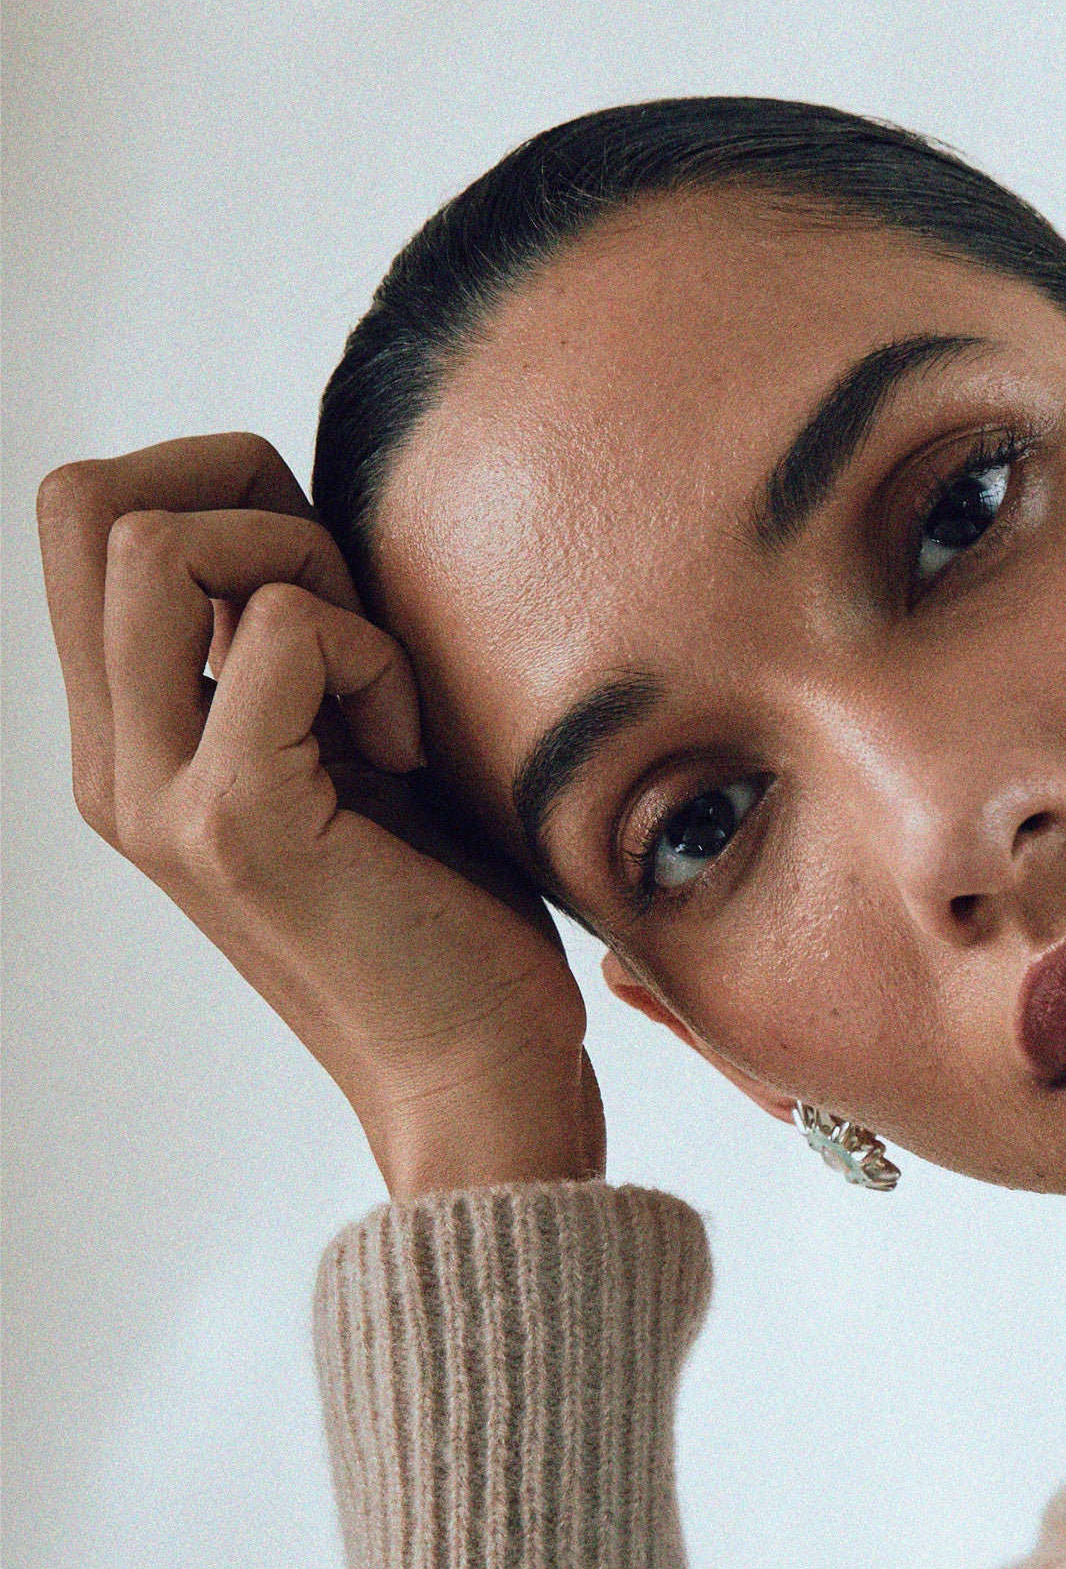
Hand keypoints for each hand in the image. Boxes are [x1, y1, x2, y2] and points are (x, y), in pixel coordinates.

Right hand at [37, 432, 603, 1199]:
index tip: (333, 586)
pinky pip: (279, 629)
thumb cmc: (449, 917)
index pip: (84, 519)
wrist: (479, 1081)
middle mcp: (115, 767)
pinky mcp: (235, 824)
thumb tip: (298, 516)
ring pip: (152, 543)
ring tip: (378, 686)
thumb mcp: (347, 753)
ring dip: (304, 568)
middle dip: (243, 492)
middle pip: (84, 502)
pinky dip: (373, 656)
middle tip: (349, 602)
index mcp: (131, 743)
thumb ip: (293, 650)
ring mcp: (159, 797)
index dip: (216, 488)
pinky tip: (411, 753)